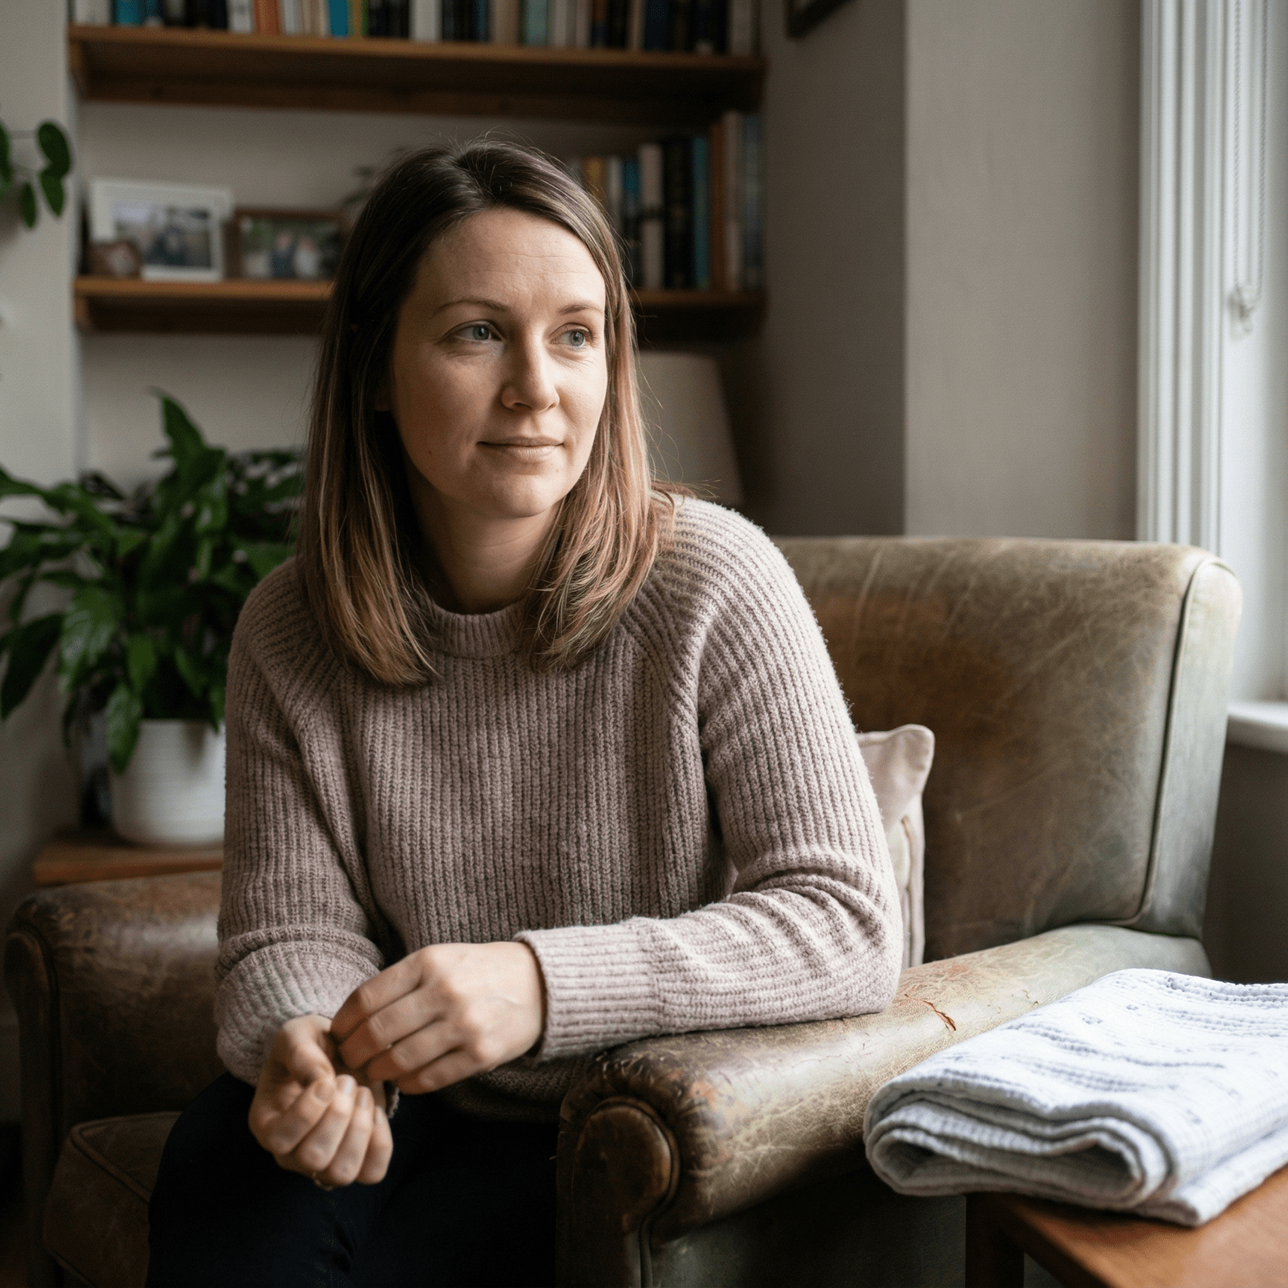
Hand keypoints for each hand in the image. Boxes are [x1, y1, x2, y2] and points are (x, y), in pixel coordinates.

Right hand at [248, 1014, 393, 1186]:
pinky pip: (372, 1172)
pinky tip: (376, 1110)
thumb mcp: (297, 1034)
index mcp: (267, 1124)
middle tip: (347, 1081)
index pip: (280, 1139)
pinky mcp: (356, 1162)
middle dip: (338, 1115)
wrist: (338, 1053)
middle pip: (313, 1159)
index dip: (308, 1110)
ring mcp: (323, 1164)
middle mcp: (290, 1153)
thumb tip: (321, 1081)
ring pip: (341, 1173)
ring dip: (359, 1129)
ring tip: (362, 1094)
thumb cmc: (310, 1046)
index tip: (326, 1080)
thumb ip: (301, 1052)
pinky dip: (380, 1141)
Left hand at [331, 942, 545, 1094]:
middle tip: (350, 1061)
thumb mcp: (439, 959)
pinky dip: (409, 1085)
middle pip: (377, 1033)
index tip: (337, 1035)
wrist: (537, 983)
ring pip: (399, 1060)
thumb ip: (399, 983)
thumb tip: (350, 1020)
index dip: (343, 1023)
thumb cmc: (476, 972)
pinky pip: (429, 1079)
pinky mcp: (481, 1054)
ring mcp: (464, 1024)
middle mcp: (444, 991)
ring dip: (379, 1072)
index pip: (366, 998)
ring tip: (375, 1072)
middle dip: (354, 1053)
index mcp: (428, 962)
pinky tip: (405, 1079)